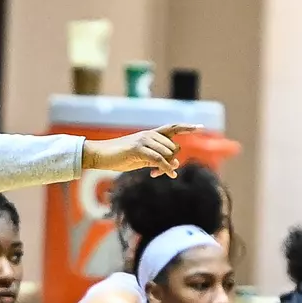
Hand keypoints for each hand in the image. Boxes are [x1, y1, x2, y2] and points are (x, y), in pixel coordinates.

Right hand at [81, 123, 200, 176]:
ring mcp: (144, 140)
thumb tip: (175, 165)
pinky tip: (170, 174)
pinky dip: (166, 168)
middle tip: (161, 172)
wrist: (101, 155)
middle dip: (171, 160)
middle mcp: (150, 134)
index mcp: (151, 134)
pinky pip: (159, 159)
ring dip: (166, 167)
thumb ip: (157, 160)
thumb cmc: (120, 158)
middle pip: (173, 147)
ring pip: (167, 154)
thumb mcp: (142, 159)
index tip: (200, 127)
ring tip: (156, 173)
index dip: (187, 127)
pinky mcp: (139, 148)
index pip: (173, 128)